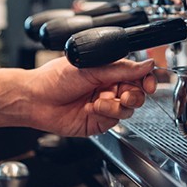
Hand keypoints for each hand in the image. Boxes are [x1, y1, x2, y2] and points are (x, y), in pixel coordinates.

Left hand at [22, 57, 156, 136]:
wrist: (37, 99)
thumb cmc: (55, 78)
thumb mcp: (91, 67)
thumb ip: (121, 68)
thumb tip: (146, 64)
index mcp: (108, 70)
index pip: (137, 74)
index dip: (147, 78)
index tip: (150, 82)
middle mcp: (108, 88)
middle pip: (137, 93)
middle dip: (135, 94)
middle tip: (125, 94)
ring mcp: (104, 106)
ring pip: (129, 109)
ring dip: (117, 105)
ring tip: (101, 101)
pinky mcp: (99, 122)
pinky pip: (115, 120)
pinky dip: (107, 113)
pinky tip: (93, 108)